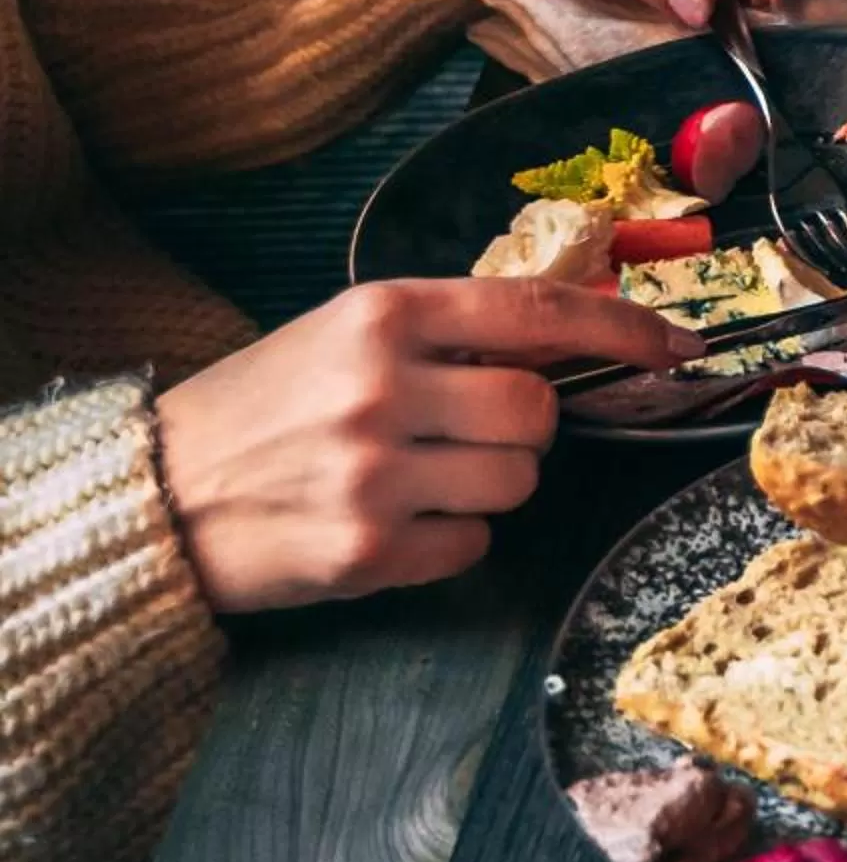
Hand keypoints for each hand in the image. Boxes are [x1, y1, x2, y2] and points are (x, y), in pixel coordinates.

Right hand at [155, 279, 685, 614]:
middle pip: (540, 411)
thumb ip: (451, 331)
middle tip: (466, 433)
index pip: (538, 310)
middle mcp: (381, 386)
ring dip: (489, 486)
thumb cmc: (265, 406)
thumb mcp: (346, 337)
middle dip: (525, 429)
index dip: (624, 324)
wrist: (154, 492)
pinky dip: (448, 541)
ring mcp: (375, 473)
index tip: (678, 343)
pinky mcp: (368, 551)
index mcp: (381, 315)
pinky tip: (390, 524)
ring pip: (518, 482)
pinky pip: (475, 546)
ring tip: (416, 478)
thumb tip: (574, 335)